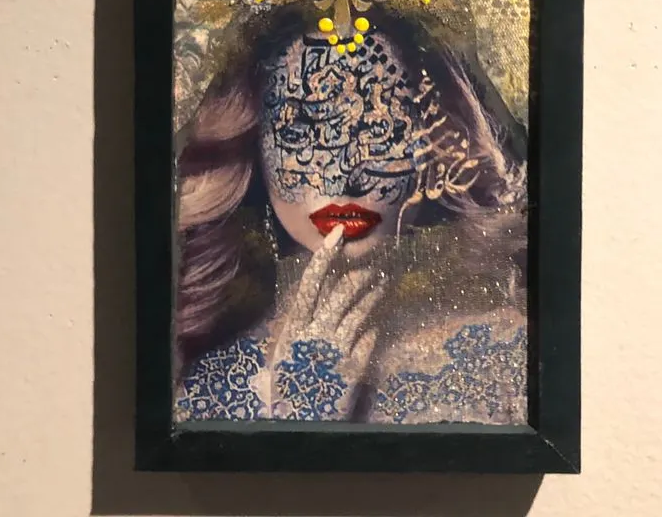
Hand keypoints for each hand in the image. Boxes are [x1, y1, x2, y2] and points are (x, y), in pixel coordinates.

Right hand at [261, 226, 384, 419]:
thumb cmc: (283, 392)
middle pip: (340, 293)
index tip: (338, 234)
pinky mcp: (353, 368)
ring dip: (372, 295)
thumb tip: (299, 311)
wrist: (297, 427)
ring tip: (383, 284)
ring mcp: (337, 349)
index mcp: (294, 327)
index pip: (311, 283)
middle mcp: (316, 333)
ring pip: (359, 312)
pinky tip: (378, 324)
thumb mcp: (278, 360)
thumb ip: (291, 333)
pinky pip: (368, 341)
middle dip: (358, 274)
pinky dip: (373, 330)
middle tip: (372, 263)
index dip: (325, 257)